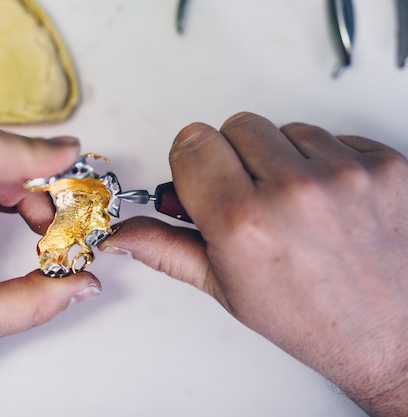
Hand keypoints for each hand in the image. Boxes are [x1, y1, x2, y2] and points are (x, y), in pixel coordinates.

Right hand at [101, 112, 407, 415]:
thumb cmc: (310, 319)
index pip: (192, 141)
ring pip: (286, 128)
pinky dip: (326, 162)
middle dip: (233, 157)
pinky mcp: (385, 164)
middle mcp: (293, 191)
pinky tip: (331, 202)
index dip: (191, 161)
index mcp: (243, 222)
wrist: (392, 335)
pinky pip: (334, 137)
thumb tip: (123, 233)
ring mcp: (345, 173)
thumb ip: (167, 249)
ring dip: (282, 158)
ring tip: (296, 205)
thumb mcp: (227, 288)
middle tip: (250, 197)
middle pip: (236, 125)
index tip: (202, 178)